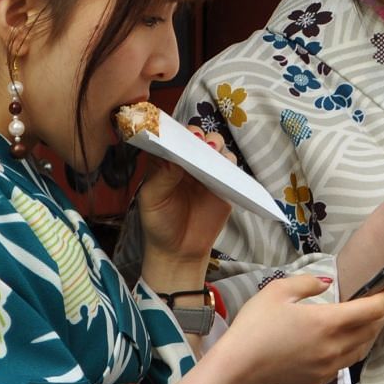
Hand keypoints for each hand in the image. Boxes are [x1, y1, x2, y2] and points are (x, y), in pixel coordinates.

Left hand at [135, 127, 234, 272]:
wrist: (179, 252)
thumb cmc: (159, 223)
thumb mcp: (152, 200)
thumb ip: (162, 177)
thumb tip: (176, 156)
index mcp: (165, 162)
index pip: (171, 138)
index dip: (175, 132)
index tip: (179, 133)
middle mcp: (187, 163)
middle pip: (196, 138)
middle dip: (198, 135)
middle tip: (198, 140)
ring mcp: (207, 172)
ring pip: (216, 148)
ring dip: (216, 144)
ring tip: (212, 150)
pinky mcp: (224, 185)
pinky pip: (231, 168)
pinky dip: (230, 163)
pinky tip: (226, 165)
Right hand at [217, 273, 383, 383]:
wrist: (238, 367)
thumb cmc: (255, 326)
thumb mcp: (278, 291)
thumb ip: (308, 283)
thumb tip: (328, 283)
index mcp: (328, 322)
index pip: (373, 309)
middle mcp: (335, 347)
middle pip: (373, 329)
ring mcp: (329, 367)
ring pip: (363, 348)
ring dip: (371, 332)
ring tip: (371, 318)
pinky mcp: (319, 380)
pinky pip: (345, 362)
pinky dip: (353, 348)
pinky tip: (345, 340)